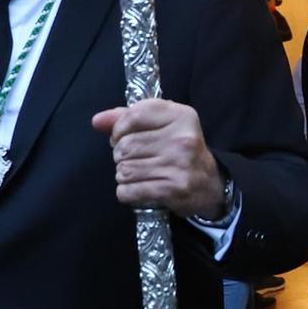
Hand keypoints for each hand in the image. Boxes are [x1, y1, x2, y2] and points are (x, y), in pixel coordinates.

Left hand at [92, 99, 224, 216]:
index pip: (133, 115)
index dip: (119, 129)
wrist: (210, 184)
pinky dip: (127, 192)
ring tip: (140, 174)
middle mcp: (182, 139)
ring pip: (124, 170)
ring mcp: (179, 165)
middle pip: (125, 146)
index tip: (124, 137)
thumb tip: (97, 121)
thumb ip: (128, 118)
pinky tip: (139, 189)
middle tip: (136, 160)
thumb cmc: (180, 151)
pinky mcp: (174, 189)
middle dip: (121, 156)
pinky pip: (129, 191)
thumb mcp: (163, 126)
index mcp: (181, 116)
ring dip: (124, 175)